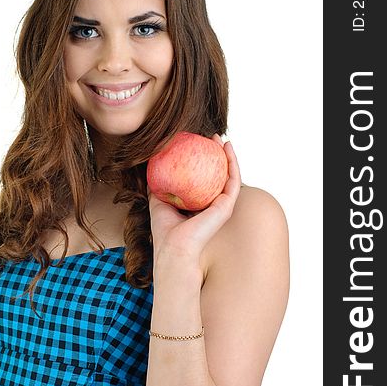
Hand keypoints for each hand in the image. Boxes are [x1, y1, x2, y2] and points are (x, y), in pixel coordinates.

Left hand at [147, 133, 240, 264]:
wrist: (173, 248)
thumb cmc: (165, 230)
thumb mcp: (159, 201)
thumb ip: (159, 186)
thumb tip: (153, 167)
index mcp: (201, 205)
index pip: (206, 180)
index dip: (204, 162)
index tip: (199, 144)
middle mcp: (215, 205)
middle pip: (220, 176)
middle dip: (218, 155)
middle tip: (212, 138)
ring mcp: (223, 206)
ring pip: (231, 175)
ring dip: (229, 155)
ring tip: (221, 139)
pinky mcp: (227, 206)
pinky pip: (233, 179)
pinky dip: (232, 162)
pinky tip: (227, 148)